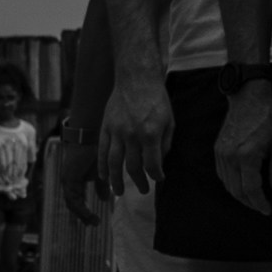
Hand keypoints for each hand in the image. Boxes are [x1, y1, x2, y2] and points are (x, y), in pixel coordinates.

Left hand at [56, 131, 101, 220]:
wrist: (91, 136)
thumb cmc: (97, 150)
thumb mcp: (102, 173)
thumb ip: (101, 186)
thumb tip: (105, 199)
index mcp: (75, 179)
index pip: (78, 200)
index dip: (85, 211)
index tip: (95, 219)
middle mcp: (69, 181)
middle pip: (73, 204)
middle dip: (83, 215)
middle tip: (94, 224)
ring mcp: (67, 180)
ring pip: (72, 203)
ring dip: (82, 214)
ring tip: (93, 221)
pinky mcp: (69, 179)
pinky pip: (73, 199)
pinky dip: (80, 208)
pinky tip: (89, 213)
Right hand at [100, 71, 172, 194]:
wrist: (137, 79)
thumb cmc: (157, 100)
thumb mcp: (169, 121)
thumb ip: (165, 144)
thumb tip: (160, 163)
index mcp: (150, 134)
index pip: (152, 164)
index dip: (156, 175)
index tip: (158, 180)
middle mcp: (132, 134)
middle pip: (132, 166)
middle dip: (139, 182)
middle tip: (143, 190)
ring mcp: (116, 131)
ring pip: (114, 163)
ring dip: (116, 180)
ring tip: (119, 192)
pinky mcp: (105, 127)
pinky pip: (102, 151)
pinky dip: (102, 166)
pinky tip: (104, 177)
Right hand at [212, 85, 271, 206]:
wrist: (249, 99)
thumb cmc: (268, 120)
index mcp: (247, 155)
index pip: (251, 189)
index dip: (259, 203)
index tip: (267, 210)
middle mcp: (230, 156)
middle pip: (237, 191)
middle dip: (250, 202)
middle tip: (262, 207)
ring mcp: (221, 153)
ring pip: (228, 185)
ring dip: (240, 195)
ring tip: (254, 198)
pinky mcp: (217, 150)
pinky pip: (222, 175)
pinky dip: (232, 184)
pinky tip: (243, 185)